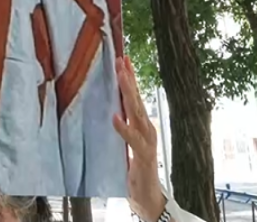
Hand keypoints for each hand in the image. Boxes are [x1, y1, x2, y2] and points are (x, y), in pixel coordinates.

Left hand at [112, 56, 166, 221]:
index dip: (129, 77)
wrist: (149, 198)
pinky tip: (115, 117)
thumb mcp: (125, 142)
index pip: (135, 96)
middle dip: (129, 79)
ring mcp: (147, 142)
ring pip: (137, 113)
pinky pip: (132, 140)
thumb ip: (120, 125)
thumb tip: (108, 107)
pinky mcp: (143, 156)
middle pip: (137, 99)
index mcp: (142, 124)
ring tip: (121, 77)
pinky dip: (123, 128)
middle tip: (121, 60)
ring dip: (128, 94)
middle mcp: (147, 129)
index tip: (122, 58)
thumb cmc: (134, 168)